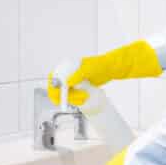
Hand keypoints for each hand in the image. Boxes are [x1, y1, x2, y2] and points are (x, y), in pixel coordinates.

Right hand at [46, 40, 163, 105]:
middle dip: (66, 96)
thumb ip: (78, 74)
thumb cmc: (101, 64)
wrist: (111, 69)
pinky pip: (73, 97)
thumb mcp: (89, 68)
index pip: (53, 79)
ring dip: (73, 99)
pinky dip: (77, 100)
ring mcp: (72, 82)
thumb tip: (67, 82)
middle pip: (58, 90)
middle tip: (79, 98)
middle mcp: (67, 74)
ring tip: (85, 97)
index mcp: (66, 66)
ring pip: (66, 95)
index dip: (54, 89)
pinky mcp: (79, 88)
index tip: (60, 96)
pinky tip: (84, 98)